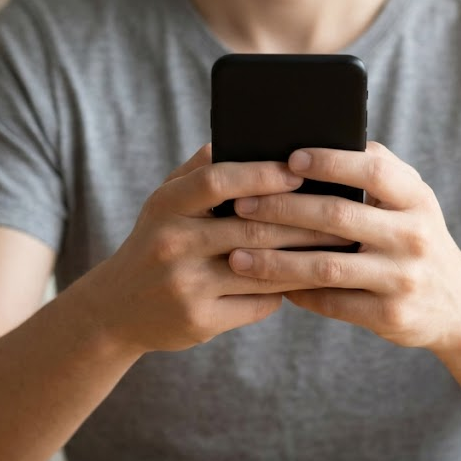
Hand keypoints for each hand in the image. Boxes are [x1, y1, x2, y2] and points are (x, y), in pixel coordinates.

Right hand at [76, 145, 348, 354]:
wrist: (115, 309)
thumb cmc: (156, 242)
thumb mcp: (165, 202)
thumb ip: (201, 170)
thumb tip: (254, 138)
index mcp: (166, 205)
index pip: (218, 181)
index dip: (262, 173)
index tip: (299, 169)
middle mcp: (172, 244)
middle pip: (252, 228)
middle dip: (305, 222)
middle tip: (344, 213)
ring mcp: (185, 286)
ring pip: (263, 269)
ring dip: (305, 259)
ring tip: (339, 248)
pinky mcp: (199, 322)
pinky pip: (258, 304)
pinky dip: (285, 292)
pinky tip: (306, 282)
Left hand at [226, 142, 460, 349]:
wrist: (458, 305)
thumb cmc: (415, 237)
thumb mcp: (411, 200)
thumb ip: (374, 171)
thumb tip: (312, 144)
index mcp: (416, 198)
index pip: (372, 170)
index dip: (330, 162)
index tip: (288, 158)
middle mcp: (413, 236)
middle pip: (338, 216)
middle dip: (283, 209)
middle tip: (241, 205)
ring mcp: (402, 279)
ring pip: (326, 266)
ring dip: (276, 260)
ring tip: (237, 255)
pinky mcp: (390, 315)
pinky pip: (331, 302)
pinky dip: (296, 293)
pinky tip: (266, 284)